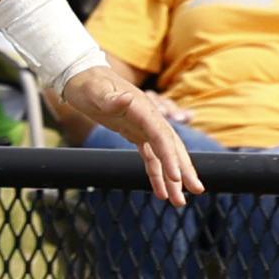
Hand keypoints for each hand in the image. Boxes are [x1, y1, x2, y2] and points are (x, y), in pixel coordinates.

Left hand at [51, 69, 202, 202]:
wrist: (81, 77)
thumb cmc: (87, 83)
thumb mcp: (94, 90)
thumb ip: (110, 98)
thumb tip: (126, 98)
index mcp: (143, 109)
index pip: (161, 136)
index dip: (171, 157)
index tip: (177, 178)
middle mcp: (149, 119)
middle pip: (171, 147)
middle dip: (184, 170)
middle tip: (197, 191)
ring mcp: (143, 127)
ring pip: (164, 156)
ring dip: (173, 178)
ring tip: (179, 201)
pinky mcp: (135, 133)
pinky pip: (151, 157)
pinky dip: (157, 174)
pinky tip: (162, 192)